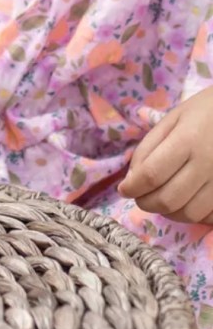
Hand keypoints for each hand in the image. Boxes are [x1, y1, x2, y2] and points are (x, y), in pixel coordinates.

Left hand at [118, 86, 212, 223]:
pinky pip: (210, 216)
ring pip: (190, 214)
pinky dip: (193, 214)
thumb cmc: (206, 112)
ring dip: (168, 212)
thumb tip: (132, 181)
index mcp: (188, 140)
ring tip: (162, 198)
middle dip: (145, 203)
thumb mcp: (172, 120)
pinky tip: (187, 200)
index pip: (151, 175)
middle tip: (141, 196)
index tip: (124, 189)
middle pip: (168, 200)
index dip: (132, 188)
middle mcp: (209, 163)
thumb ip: (148, 148)